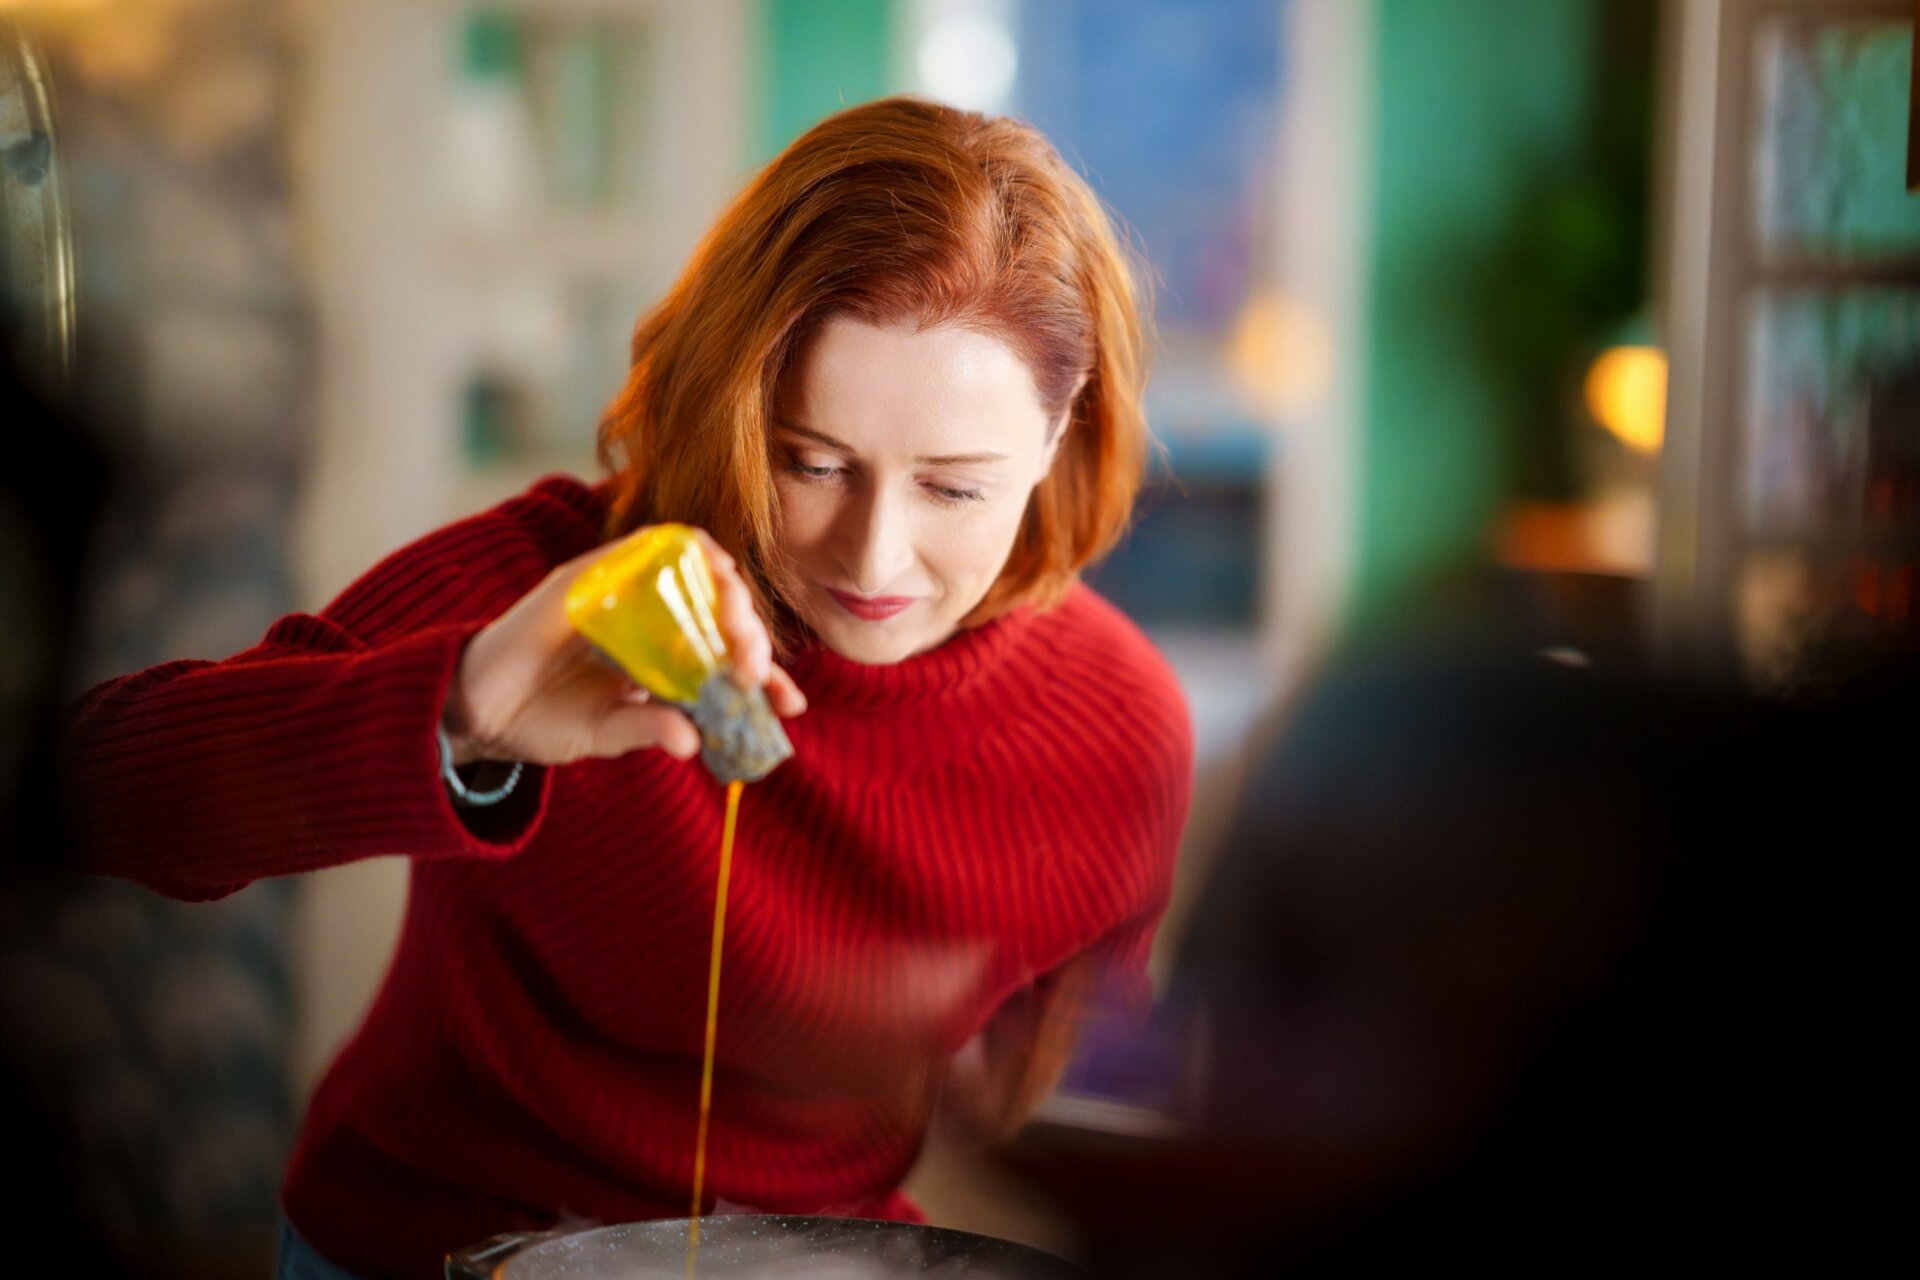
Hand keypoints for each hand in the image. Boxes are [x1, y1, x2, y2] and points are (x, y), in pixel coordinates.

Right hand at [441, 528, 804, 766]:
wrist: (475, 711)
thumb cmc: (543, 719)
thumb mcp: (606, 732)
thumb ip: (650, 728)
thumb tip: (692, 743)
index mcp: (664, 653)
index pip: (728, 651)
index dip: (766, 672)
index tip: (791, 704)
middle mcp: (650, 615)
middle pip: (721, 604)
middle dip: (751, 634)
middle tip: (754, 671)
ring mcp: (619, 591)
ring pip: (694, 567)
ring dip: (726, 594)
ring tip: (737, 637)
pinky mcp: (585, 577)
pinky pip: (639, 548)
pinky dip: (676, 554)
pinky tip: (702, 578)